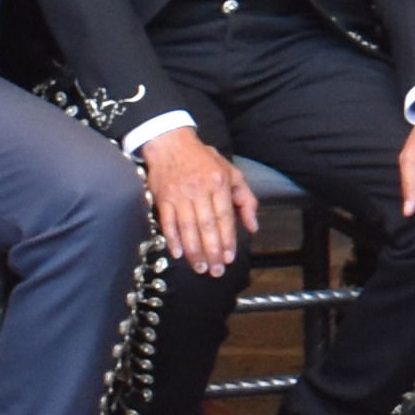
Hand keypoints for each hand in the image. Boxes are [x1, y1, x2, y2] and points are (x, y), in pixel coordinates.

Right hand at [141, 126, 253, 276]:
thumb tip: (252, 226)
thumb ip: (245, 199)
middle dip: (212, 251)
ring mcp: (179, 194)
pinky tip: (178, 254)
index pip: (225, 216)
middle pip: (206, 225)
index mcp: (218, 183)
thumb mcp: (231, 173)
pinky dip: (172, 239)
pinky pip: (167, 222)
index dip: (227, 239)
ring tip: (200, 268)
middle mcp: (199, 190)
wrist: (170, 143)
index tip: (230, 258)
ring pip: (187, 227)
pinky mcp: (162, 198)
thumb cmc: (203, 160)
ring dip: (194, 250)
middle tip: (216, 271)